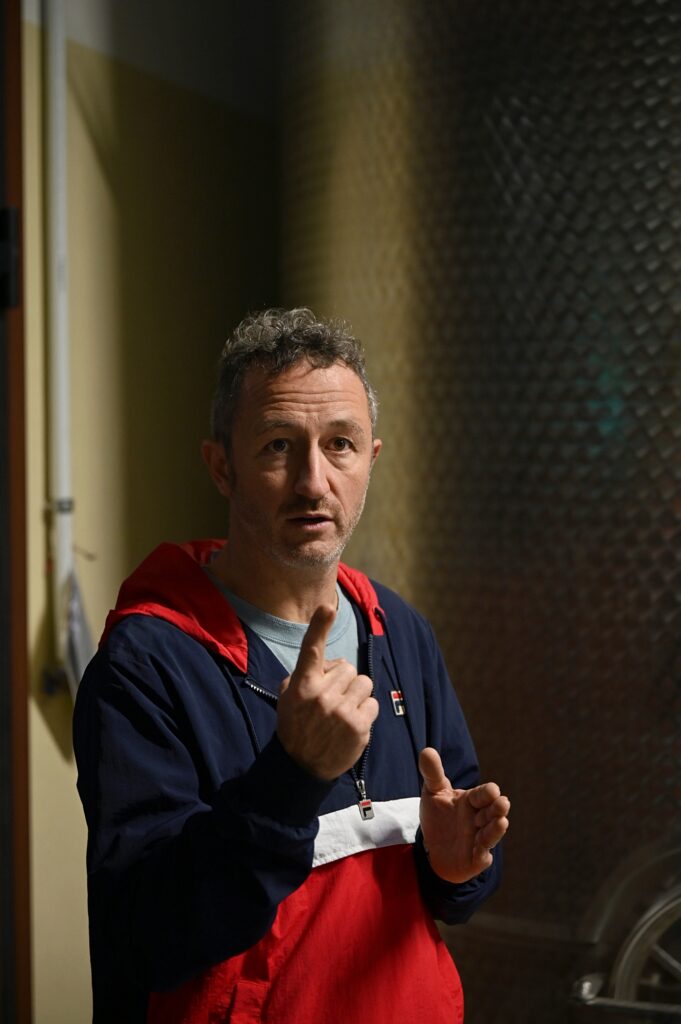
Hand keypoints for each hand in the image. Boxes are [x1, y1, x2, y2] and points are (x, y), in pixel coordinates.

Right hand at [277, 605, 378, 779]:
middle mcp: (321, 695)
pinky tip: (352, 724)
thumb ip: (308, 674)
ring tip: (343, 712)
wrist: (300, 767)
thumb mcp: (288, 696)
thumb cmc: (296, 726)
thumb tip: (335, 662)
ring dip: (357, 695)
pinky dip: (365, 712)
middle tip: (332, 700)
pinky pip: (373, 704)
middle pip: (348, 668)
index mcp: (302, 684)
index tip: (327, 606)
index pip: (312, 650)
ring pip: (364, 684)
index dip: (319, 626)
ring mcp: (341, 711)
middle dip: (344, 680)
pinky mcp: (359, 727)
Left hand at [419, 747, 509, 883]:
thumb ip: (433, 773)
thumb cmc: (440, 816)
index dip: (487, 793)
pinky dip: (482, 856)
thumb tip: (426, 750)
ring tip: (501, 822)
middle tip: (503, 803)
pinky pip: (481, 858)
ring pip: (490, 834)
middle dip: (497, 808)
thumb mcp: (433, 793)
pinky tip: (483, 855)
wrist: (434, 847)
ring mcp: (479, 839)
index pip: (482, 795)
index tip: (492, 790)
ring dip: (495, 830)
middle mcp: (479, 819)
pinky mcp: (475, 859)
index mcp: (472, 801)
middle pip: (491, 813)